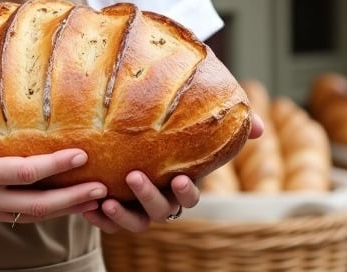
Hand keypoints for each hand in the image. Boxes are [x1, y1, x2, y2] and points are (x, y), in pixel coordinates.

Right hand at [0, 60, 107, 224]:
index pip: (26, 172)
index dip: (56, 166)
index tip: (82, 155)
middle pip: (37, 205)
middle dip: (72, 198)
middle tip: (103, 188)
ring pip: (31, 216)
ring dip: (64, 210)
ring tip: (94, 202)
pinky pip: (19, 217)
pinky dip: (44, 213)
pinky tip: (63, 206)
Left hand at [82, 112, 265, 233]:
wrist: (129, 136)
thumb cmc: (169, 130)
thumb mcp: (194, 121)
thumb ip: (226, 124)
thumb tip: (260, 127)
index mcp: (180, 183)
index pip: (190, 196)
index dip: (186, 192)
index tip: (179, 179)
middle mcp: (161, 200)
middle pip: (161, 212)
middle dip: (147, 197)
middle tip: (133, 176)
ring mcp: (137, 208)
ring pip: (135, 223)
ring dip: (121, 216)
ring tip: (104, 200)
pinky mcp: (114, 210)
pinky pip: (107, 225)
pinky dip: (97, 219)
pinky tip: (86, 205)